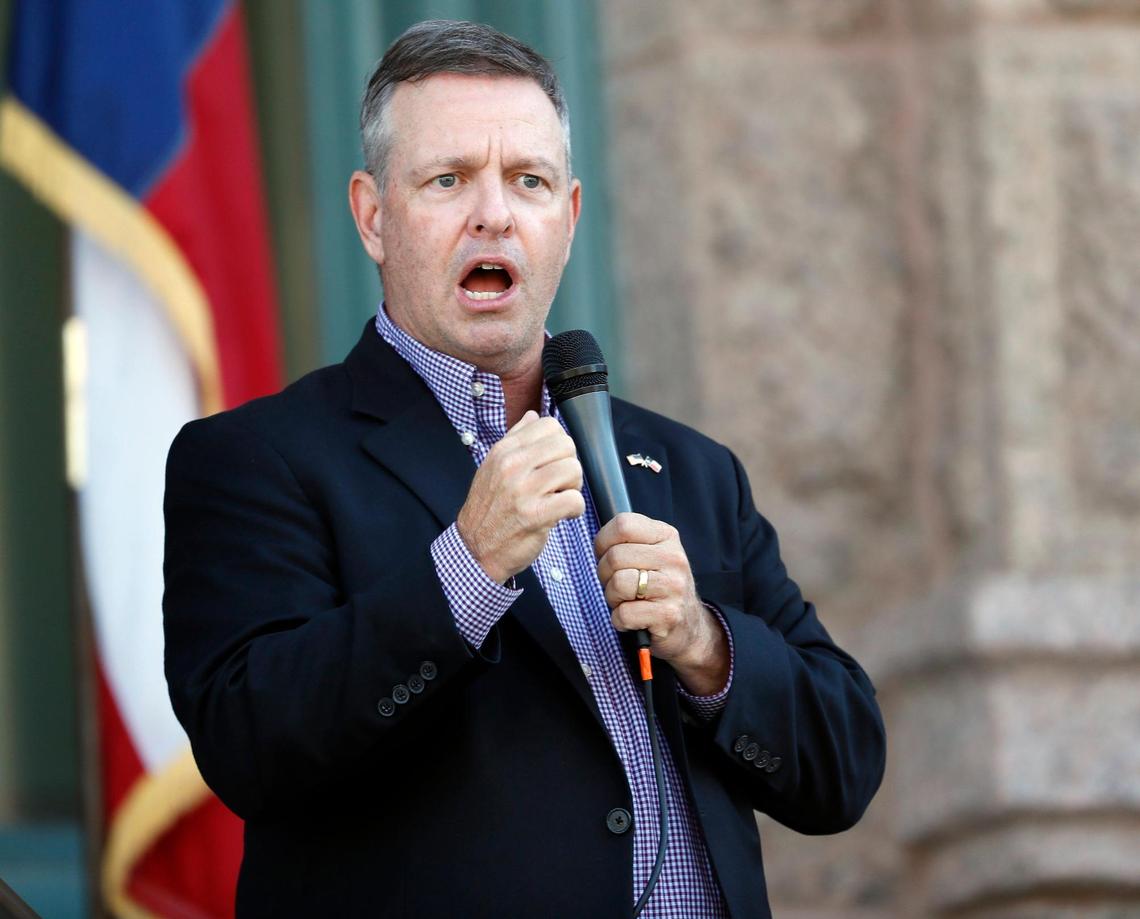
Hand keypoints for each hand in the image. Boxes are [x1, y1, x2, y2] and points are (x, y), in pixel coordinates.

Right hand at [457, 411, 584, 583]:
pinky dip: (575, 509)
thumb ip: (515, 439)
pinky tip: (563, 515)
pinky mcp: (536, 515)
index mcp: (504, 451)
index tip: (552, 462)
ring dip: (573, 487)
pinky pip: (574, 500)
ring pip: (573, 470)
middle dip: (569, 465)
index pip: (549, 425)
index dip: (558, 444)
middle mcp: (512, 466)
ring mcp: (524, 490)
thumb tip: (532, 415)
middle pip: (566, 445)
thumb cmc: (488, 509)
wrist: (475, 548)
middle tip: (559, 483)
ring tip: (560, 498)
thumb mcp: (493, 467)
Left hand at [595, 512, 729, 694]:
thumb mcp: (649, 553)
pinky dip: (619, 620)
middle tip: (618, 585)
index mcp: (667, 535)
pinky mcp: (669, 615)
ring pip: (618, 584)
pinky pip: (624, 614)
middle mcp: (674, 558)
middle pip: (615, 556)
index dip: (603, 542)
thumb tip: (597, 542)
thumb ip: (626, 541)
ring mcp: (674, 587)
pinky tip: (634, 619)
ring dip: (612, 598)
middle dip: (605, 574)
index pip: (623, 524)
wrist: (688, 625)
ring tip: (626, 600)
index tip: (606, 555)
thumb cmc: (656, 586)